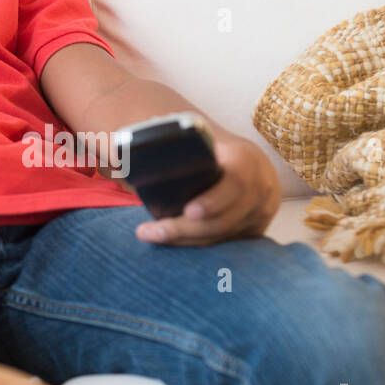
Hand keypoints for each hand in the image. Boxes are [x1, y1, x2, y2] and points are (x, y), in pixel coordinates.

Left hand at [134, 136, 281, 245]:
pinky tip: (173, 243)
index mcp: (246, 159)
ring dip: (186, 240)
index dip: (214, 200)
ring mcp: (261, 213)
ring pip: (223, 236)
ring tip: (151, 235)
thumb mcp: (198, 139)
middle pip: (225, 219)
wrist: (243, 162)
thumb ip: (171, 143)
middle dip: (187, 229)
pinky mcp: (256, 230)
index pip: (236, 182)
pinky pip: (226, 245)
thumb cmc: (207, 148)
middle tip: (152, 232)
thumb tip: (123, 151)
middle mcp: (261, 188)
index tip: (188, 211)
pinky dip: (197, 244)